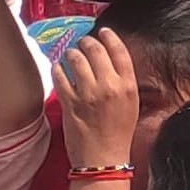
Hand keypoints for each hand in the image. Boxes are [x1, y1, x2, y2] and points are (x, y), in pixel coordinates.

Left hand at [56, 27, 141, 167]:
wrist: (103, 158)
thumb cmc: (119, 134)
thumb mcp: (131, 105)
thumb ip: (123, 84)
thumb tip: (109, 66)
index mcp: (127, 86)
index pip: (120, 52)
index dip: (111, 37)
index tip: (104, 32)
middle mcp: (108, 86)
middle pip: (96, 51)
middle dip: (88, 42)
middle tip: (84, 41)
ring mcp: (87, 93)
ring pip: (77, 60)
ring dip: (72, 53)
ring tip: (71, 54)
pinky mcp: (69, 102)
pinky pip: (60, 77)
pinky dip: (58, 69)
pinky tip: (58, 67)